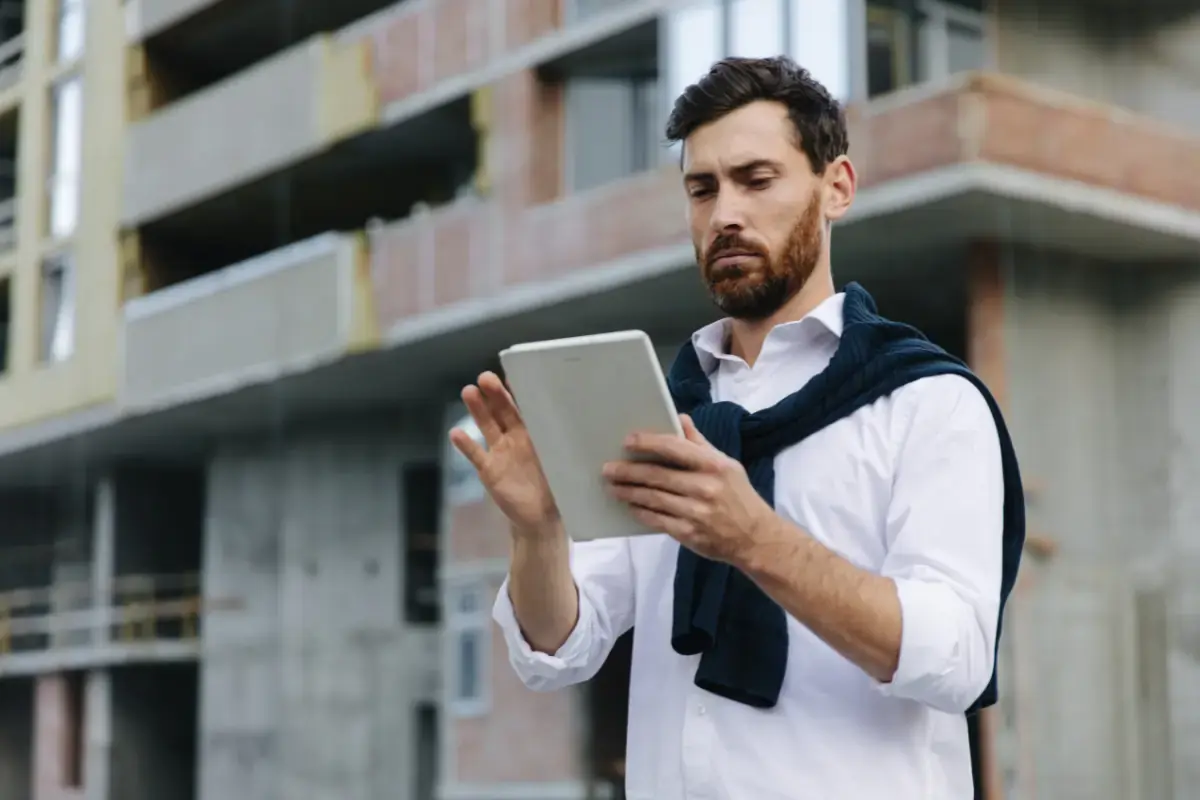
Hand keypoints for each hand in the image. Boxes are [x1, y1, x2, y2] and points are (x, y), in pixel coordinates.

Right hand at [449, 372, 559, 537]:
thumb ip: (563, 446)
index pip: (527, 408)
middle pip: (503, 411)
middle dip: (495, 394)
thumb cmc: (556, 488)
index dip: (520, 392)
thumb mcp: (563, 464)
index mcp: (536, 434)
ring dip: (478, 410)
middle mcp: (516, 438)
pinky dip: (466, 445)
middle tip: (485, 377)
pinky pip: (476, 454)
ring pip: (487, 426)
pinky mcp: (489, 470)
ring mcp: (500, 452)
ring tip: (469, 391)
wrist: (541, 518)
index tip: (515, 373)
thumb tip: (580, 424)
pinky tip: (456, 433)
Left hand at [602, 415, 775, 565]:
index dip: (649, 443)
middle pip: (658, 475)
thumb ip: (700, 444)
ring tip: (612, 486)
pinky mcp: (690, 533)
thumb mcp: (727, 465)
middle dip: (628, 471)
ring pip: (653, 498)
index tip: (628, 441)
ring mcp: (696, 512)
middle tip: (608, 468)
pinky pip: (658, 520)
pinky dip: (641, 512)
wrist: (756, 538)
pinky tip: (630, 506)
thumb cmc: (739, 496)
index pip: (675, 448)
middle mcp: (705, 487)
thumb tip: (679, 419)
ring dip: (628, 492)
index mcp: (714, 466)